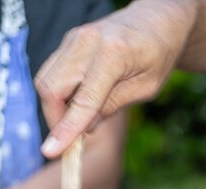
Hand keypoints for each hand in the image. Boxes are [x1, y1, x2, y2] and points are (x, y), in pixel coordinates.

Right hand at [34, 0, 197, 158]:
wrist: (158, 20)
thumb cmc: (159, 54)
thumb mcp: (146, 88)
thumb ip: (114, 106)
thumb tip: (84, 127)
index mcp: (113, 54)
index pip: (83, 100)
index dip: (67, 129)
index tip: (51, 152)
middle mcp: (87, 41)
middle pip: (52, 88)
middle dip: (57, 120)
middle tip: (73, 141)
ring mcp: (74, 38)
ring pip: (46, 80)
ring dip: (57, 108)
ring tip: (82, 119)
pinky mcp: (69, 40)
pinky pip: (52, 72)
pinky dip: (60, 94)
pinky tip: (80, 102)